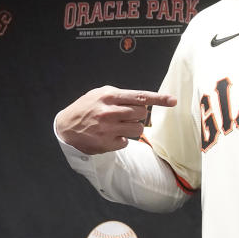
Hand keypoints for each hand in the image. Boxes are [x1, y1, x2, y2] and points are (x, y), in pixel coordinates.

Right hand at [56, 85, 176, 154]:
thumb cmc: (86, 108)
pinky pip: (127, 142)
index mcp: (109, 96)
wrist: (65, 127)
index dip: (159, 99)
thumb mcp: (100, 94)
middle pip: (141, 114)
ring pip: (138, 129)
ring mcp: (107, 128)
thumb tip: (143, 100)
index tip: (173, 100)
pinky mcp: (106, 143)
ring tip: (118, 126)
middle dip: (138, 115)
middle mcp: (109, 111)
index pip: (140, 96)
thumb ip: (121, 95)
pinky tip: (110, 135)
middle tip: (126, 116)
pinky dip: (122, 139)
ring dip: (132, 128)